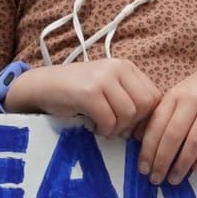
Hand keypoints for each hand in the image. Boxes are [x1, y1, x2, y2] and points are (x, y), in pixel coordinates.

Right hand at [5, 58, 158, 137]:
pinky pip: (109, 120)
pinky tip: (94, 126)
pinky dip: (104, 129)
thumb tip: (148, 128)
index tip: (131, 126)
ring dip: (117, 128)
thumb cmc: (76, 92)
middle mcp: (117, 68)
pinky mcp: (88, 92)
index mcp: (126, 67)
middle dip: (133, 124)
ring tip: (103, 126)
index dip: (147, 117)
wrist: (42, 86)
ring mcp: (103, 78)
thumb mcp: (108, 88)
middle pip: (145, 105)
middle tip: (115, 128)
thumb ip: (129, 99)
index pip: (154, 96)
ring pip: (129, 114)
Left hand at [138, 59, 196, 184]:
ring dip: (182, 163)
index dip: (148, 150)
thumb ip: (161, 114)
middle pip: (173, 135)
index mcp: (174, 95)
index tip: (143, 168)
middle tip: (155, 179)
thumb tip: (139, 138)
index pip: (156, 125)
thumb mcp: (178, 96)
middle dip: (162, 161)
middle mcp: (192, 100)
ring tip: (174, 178)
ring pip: (194, 140)